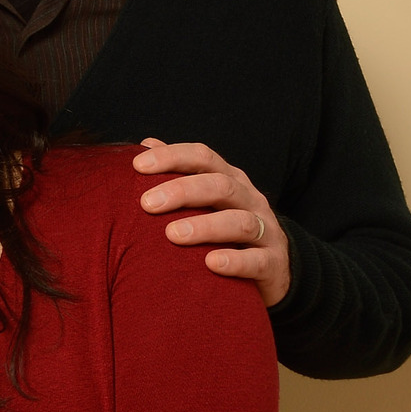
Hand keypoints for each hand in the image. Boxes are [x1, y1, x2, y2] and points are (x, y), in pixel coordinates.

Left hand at [135, 139, 289, 305]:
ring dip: (205, 227)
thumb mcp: (205, 199)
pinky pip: (257, 261)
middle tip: (147, 203)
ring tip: (173, 234)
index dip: (172, 157)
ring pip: (240, 222)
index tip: (137, 166)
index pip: (203, 158)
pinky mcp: (273, 263)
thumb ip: (178, 174)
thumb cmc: (224, 228)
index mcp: (229, 180)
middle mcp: (249, 200)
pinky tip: (211, 263)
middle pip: (220, 186)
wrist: (272, 266)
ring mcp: (265, 230)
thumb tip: (145, 145)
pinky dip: (235, 261)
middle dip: (183, 191)